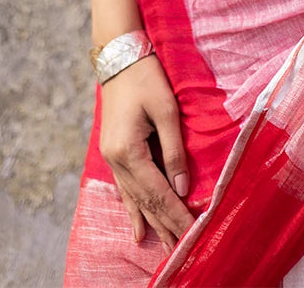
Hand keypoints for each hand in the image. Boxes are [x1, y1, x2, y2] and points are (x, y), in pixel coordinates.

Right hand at [98, 53, 194, 250]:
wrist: (119, 56)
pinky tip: (136, 228)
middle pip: (144, 199)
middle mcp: (116, 159)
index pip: (157, 191)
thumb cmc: (146, 77)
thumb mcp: (165, 110)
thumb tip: (182, 187)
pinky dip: (133, 208)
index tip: (192, 232)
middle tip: (182, 247)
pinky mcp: (113, 151)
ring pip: (133, 197)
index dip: (175, 213)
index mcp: (128, 149)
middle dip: (165, 223)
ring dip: (150, 220)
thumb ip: (174, 150)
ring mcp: (111, 157)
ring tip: (162, 246)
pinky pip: (125, 187)